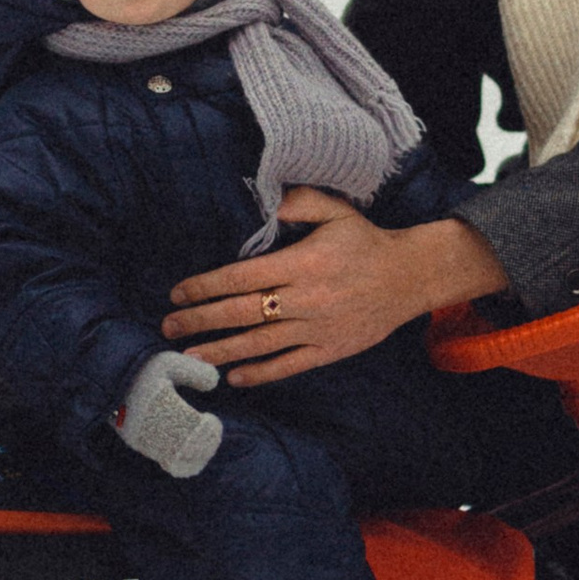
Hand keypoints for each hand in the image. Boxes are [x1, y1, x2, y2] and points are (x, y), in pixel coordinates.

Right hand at [113, 349, 225, 476]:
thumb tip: (214, 383)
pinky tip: (186, 448)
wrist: (103, 378)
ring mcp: (143, 438)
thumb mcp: (169, 362)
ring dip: (194, 454)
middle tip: (210, 432)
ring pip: (177, 460)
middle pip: (188, 449)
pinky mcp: (136, 443)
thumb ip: (195, 371)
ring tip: (201, 441)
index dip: (209, 429)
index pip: (195, 428)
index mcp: (162, 404)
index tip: (210, 418)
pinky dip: (180, 459)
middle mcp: (152, 426)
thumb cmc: (141, 368)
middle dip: (205, 444)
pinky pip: (164, 461)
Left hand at [163, 195, 508, 385]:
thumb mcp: (336, 210)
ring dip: (220, 351)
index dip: (205, 286)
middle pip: (241, 312)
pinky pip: (289, 365)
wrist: (409, 277)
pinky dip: (260, 373)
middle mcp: (305, 299)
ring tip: (188, 356)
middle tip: (169, 325)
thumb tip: (266, 202)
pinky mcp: (330, 350)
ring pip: (259, 344)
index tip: (179, 292)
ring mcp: (317, 328)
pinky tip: (234, 377)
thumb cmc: (365, 242)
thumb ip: (300, 202)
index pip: (241, 277)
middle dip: (200, 320)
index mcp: (302, 264)